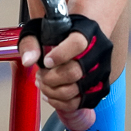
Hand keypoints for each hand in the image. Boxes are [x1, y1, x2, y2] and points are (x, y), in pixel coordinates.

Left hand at [18, 14, 112, 130]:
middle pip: (75, 72)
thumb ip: (32, 42)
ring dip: (53, 92)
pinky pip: (79, 103)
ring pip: (75, 91)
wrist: (86, 34)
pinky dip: (61, 103)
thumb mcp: (42, 28)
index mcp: (88, 30)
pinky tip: (51, 94)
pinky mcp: (100, 87)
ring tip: (43, 83)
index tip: (46, 61)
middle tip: (40, 74)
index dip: (59, 55)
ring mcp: (102, 71)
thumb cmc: (64, 30)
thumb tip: (28, 60)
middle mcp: (99, 51)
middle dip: (51, 78)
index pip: (78, 44)